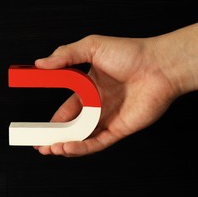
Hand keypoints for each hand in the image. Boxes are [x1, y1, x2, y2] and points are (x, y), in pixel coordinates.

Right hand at [33, 35, 179, 156]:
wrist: (160, 65)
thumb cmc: (130, 53)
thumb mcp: (91, 47)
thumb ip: (65, 55)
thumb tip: (40, 64)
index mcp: (90, 88)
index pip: (67, 108)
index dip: (53, 120)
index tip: (37, 126)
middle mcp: (98, 105)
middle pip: (72, 127)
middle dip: (54, 137)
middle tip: (39, 145)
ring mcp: (109, 118)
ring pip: (83, 138)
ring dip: (65, 145)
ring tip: (49, 149)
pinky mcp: (120, 129)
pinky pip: (98, 142)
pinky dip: (82, 147)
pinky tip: (67, 147)